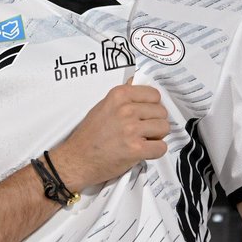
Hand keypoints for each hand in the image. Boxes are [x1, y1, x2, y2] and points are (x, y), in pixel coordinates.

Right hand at [50, 78, 168, 189]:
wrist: (77, 159)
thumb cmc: (89, 135)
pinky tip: (143, 152)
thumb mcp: (103, 106)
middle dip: (155, 122)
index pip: (154, 95)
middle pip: (161, 112)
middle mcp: (126, 109)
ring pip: (164, 128)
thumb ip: (123, 96)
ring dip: (156, 136)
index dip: (152, 106)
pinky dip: (155, 151)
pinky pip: (161, 147)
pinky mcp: (135, 149)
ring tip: (142, 140)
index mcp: (119, 95)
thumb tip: (136, 81)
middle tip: (142, 130)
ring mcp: (131, 129)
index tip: (145, 114)